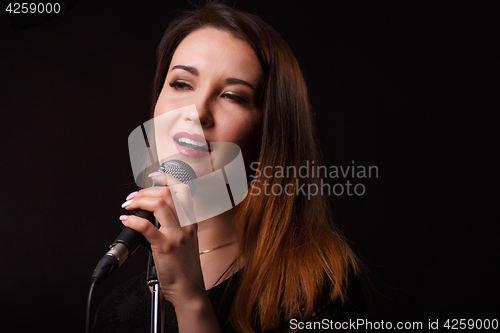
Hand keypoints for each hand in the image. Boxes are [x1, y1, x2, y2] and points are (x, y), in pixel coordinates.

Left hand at [120, 175, 204, 306]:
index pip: (184, 191)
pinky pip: (146, 226)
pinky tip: (126, 220)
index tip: (155, 176)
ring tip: (128, 205)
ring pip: (159, 204)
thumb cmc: (186, 272)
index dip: (168, 179)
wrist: (191, 292)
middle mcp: (186, 226)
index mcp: (191, 223)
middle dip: (146, 190)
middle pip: (168, 194)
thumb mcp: (187, 244)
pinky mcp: (165, 247)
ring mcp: (177, 236)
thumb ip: (175, 229)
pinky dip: (133, 220)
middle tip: (133, 197)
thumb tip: (152, 220)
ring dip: (139, 200)